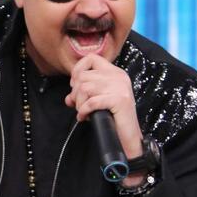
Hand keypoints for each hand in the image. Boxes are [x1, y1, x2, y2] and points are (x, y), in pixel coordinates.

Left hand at [65, 54, 145, 186]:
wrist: (128, 138)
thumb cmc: (113, 119)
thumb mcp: (97, 102)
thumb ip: (83, 95)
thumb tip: (68, 97)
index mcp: (115, 73)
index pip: (92, 58)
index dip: (78, 70)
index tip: (75, 85)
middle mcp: (119, 76)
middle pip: (83, 76)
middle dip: (75, 93)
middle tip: (79, 105)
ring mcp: (121, 87)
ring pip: (85, 88)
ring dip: (78, 103)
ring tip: (83, 112)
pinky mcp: (120, 100)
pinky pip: (91, 101)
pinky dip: (83, 111)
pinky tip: (84, 117)